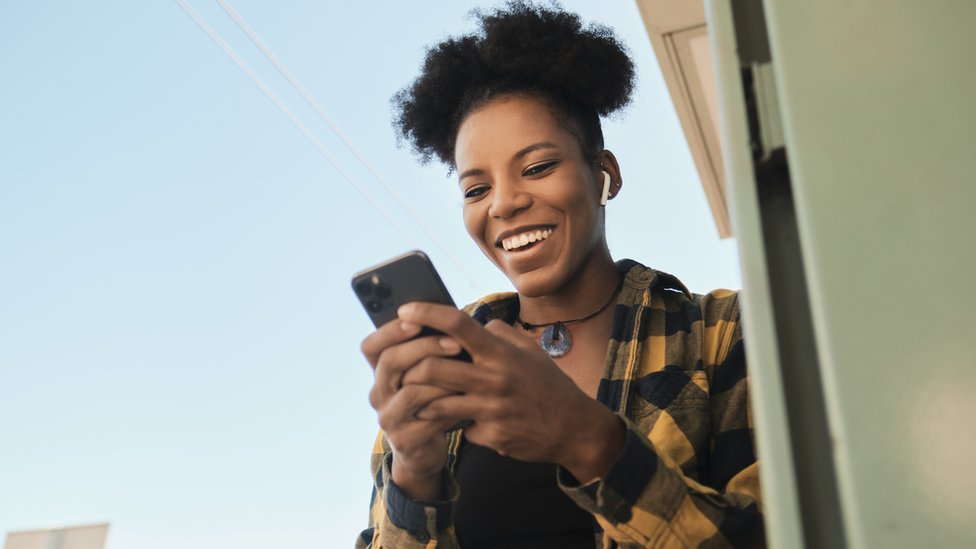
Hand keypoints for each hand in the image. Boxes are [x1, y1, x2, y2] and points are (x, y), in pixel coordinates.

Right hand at [361, 318, 464, 498]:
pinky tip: (467, 399)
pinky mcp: (404, 440)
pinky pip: (427, 417)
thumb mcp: (426, 375)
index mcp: (380, 373)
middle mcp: (378, 394)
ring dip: (441, 378)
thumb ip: (428, 351)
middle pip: (390, 362)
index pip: (371, 346)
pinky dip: (449, 405)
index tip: (417, 319)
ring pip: (410, 390)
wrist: (426, 450)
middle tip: (456, 343)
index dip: (390, 330)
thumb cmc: (432, 402)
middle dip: (425, 347)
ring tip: (466, 371)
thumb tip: (449, 318)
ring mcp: (388, 418)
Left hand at [397, 303, 624, 481]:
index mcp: (501, 353)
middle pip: (432, 368)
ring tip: (418, 398)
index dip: (426, 314)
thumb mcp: (529, 351)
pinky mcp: (491, 436)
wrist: (575, 429)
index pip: (457, 325)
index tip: (404, 311)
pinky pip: (460, 428)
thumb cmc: (548, 385)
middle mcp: (494, 379)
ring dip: (422, 401)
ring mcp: (491, 410)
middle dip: (410, 368)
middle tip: (402, 369)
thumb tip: (469, 323)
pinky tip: (463, 423)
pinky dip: (457, 425)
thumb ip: (498, 335)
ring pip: (436, 403)